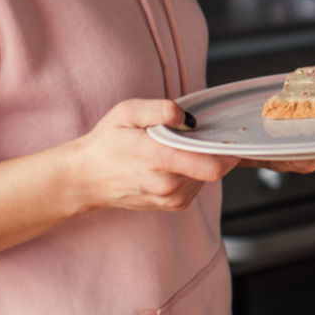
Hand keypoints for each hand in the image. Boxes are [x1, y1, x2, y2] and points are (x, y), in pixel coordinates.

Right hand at [65, 99, 242, 212]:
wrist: (86, 178)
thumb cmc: (106, 143)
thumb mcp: (127, 112)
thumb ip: (160, 109)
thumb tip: (189, 118)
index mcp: (159, 159)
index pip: (214, 166)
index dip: (228, 150)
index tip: (227, 136)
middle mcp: (168, 185)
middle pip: (214, 169)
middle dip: (212, 150)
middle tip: (196, 135)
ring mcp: (171, 199)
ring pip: (206, 177)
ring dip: (200, 161)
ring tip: (175, 149)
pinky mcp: (172, 205)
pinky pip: (196, 186)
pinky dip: (192, 173)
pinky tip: (172, 163)